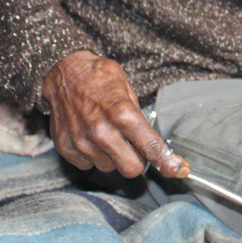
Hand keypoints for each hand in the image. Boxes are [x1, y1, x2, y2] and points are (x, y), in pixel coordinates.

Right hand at [42, 50, 189, 178]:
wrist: (62, 72)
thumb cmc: (98, 77)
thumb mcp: (126, 87)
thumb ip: (139, 115)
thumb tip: (153, 142)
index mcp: (122, 114)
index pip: (151, 148)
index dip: (168, 162)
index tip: (179, 170)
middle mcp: (101, 131)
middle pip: (132, 169)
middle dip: (137, 161)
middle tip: (133, 147)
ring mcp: (82, 142)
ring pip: (109, 167)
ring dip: (112, 156)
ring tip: (106, 133)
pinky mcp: (66, 148)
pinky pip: (88, 164)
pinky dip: (93, 155)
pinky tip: (90, 136)